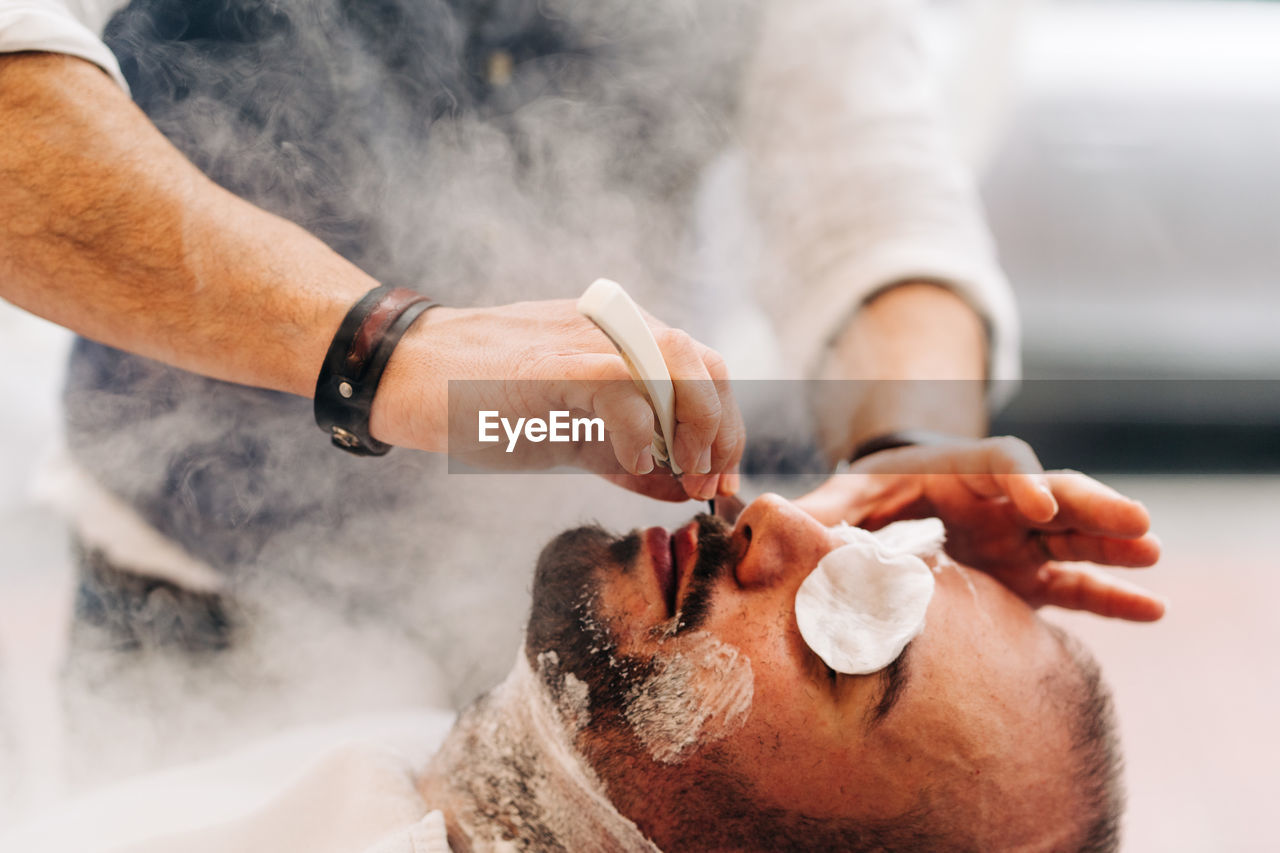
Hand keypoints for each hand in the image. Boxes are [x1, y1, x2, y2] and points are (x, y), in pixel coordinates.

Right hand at [371, 299, 743, 500]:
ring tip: (684, 473)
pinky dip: (641, 430)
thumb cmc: (485, 404)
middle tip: (708, 484)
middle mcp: (614, 327)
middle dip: (721, 431)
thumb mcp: (575, 434)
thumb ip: (632, 457)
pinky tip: (634, 462)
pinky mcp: (555, 362)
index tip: (720, 480)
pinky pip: (622, 385)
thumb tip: (689, 491)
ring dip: (695, 425)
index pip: (705, 368)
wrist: (408, 373)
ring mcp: (585, 338)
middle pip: (705, 363)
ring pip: (676, 362)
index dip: (727, 426)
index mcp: (624, 339)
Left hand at [794, 437, 1164, 621]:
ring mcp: (1020, 538)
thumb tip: (766, 516)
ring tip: (1153, 554)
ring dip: (1114, 542)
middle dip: (1092, 506)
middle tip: (1136, 522)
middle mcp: (998, 501)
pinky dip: (1112, 596)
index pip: (999, 464)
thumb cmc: (870, 497)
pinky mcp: (1029, 574)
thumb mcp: (845, 498)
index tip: (1039, 508)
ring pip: (1076, 536)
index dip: (1021, 482)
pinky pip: (1076, 584)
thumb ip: (819, 512)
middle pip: (1055, 492)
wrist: (891, 510)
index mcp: (957, 471)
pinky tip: (1153, 610)